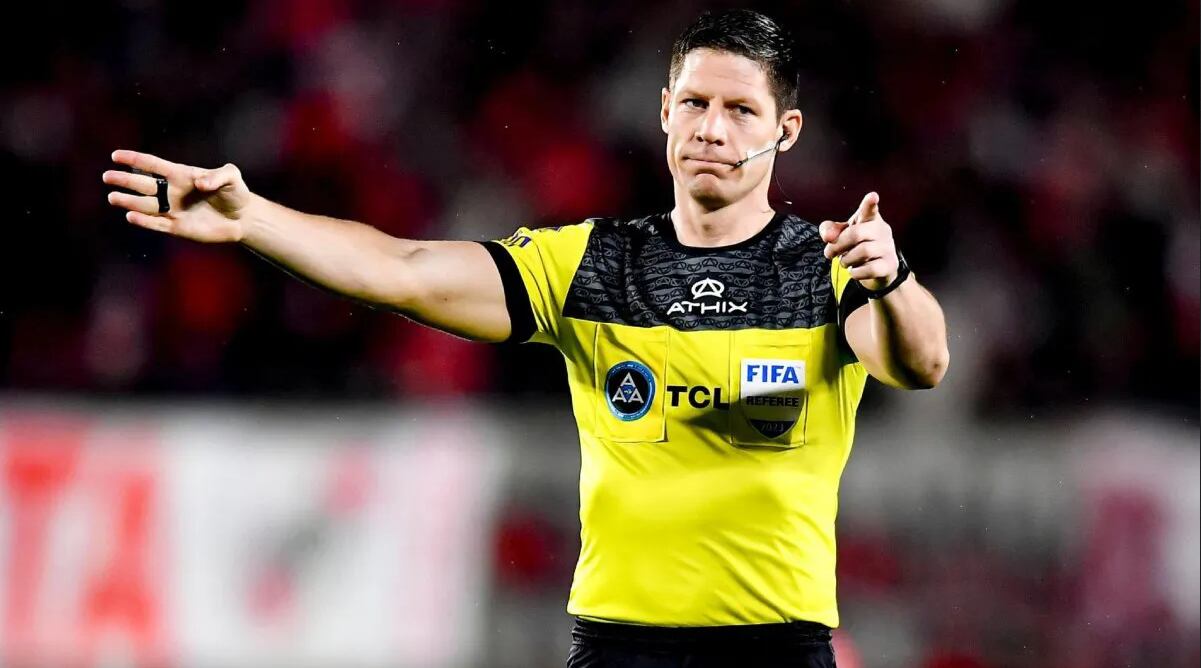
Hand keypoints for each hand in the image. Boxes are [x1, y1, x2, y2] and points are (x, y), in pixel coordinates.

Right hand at [103, 150, 251, 242]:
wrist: (243, 219)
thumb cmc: (236, 193)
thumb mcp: (232, 177)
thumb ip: (217, 176)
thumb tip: (200, 184)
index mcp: (181, 175)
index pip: (153, 165)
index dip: (135, 160)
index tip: (115, 155)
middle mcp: (173, 192)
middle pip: (143, 185)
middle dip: (125, 181)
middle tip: (107, 177)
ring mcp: (174, 210)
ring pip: (145, 205)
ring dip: (129, 201)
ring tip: (112, 197)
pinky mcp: (178, 228)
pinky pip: (157, 224)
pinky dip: (144, 221)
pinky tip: (131, 216)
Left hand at [819, 191, 898, 291]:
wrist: (876, 269)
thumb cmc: (856, 246)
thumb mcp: (841, 235)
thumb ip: (830, 230)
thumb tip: (828, 237)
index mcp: (869, 219)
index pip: (869, 210)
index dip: (870, 203)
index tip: (873, 196)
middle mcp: (882, 230)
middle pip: (856, 234)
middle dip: (838, 245)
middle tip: (829, 253)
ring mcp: (888, 247)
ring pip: (864, 251)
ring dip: (846, 260)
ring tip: (845, 261)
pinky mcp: (890, 265)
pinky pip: (869, 269)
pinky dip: (856, 272)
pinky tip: (855, 270)